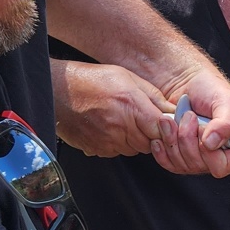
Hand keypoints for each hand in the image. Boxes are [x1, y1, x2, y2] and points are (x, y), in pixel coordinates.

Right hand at [53, 61, 176, 157]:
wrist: (57, 91)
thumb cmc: (91, 79)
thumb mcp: (127, 77)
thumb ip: (153, 96)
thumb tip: (172, 110)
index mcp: (131, 107)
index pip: (162, 129)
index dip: (166, 128)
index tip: (164, 122)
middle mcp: (120, 128)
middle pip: (149, 143)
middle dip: (149, 133)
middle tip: (139, 118)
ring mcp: (107, 142)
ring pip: (134, 149)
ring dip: (133, 138)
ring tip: (121, 119)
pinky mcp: (96, 149)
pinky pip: (116, 151)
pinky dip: (117, 143)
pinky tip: (108, 126)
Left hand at [157, 63, 229, 178]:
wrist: (184, 80)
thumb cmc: (209, 87)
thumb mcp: (226, 100)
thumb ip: (227, 122)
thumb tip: (213, 143)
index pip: (225, 165)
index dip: (211, 154)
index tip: (203, 133)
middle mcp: (218, 154)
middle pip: (201, 166)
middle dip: (189, 140)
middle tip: (189, 117)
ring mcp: (197, 156)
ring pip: (183, 165)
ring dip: (174, 140)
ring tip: (174, 118)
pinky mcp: (178, 155)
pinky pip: (168, 163)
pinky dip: (163, 147)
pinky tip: (164, 131)